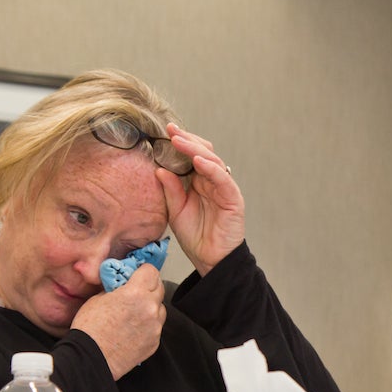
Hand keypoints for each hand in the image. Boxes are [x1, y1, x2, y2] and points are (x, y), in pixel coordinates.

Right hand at [71, 264, 166, 379]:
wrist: (91, 359)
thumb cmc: (90, 330)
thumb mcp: (98, 298)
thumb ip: (116, 288)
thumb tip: (123, 282)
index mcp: (135, 293)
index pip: (151, 271)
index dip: (143, 271)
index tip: (138, 274)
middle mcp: (149, 309)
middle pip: (159, 288)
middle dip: (148, 287)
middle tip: (134, 292)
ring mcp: (155, 327)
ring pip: (160, 308)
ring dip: (150, 307)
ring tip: (132, 314)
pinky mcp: (155, 342)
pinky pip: (156, 327)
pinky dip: (148, 325)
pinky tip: (133, 329)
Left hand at [158, 122, 244, 275]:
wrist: (211, 260)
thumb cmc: (196, 237)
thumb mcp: (175, 211)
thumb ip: (170, 190)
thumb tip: (159, 169)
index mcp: (199, 182)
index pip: (191, 156)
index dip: (180, 143)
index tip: (164, 132)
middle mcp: (213, 181)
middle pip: (203, 152)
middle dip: (187, 140)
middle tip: (171, 130)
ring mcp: (224, 188)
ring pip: (212, 161)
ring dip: (195, 150)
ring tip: (179, 141)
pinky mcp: (233, 198)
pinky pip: (222, 179)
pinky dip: (211, 168)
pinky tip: (198, 161)